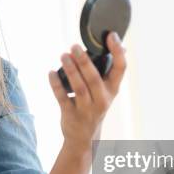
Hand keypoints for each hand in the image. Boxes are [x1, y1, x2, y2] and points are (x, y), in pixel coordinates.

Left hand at [48, 32, 125, 150]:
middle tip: (74, 46)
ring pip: (78, 88)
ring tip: (63, 56)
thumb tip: (122, 47)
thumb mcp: (107, 91)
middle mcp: (102, 100)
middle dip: (84, 61)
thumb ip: (110, 71)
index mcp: (112, 90)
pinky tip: (51, 72)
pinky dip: (56, 84)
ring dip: (70, 70)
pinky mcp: (70, 114)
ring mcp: (86, 109)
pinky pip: (62, 97)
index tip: (111, 35)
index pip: (120, 69)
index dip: (117, 51)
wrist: (84, 137)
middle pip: (94, 79)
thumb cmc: (95, 106)